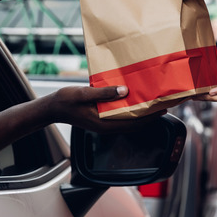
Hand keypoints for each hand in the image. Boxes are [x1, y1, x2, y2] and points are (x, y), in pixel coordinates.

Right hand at [46, 86, 161, 133]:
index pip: (133, 123)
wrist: (52, 107)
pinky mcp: (102, 118)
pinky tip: (135, 100)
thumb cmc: (66, 100)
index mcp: (104, 123)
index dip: (149, 117)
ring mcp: (104, 123)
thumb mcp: (84, 93)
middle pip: (133, 123)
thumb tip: (124, 91)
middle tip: (163, 104)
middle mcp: (106, 126)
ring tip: (153, 102)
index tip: (162, 110)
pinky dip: (130, 110)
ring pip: (128, 120)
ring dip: (141, 113)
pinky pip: (120, 116)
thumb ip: (104, 93)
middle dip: (149, 116)